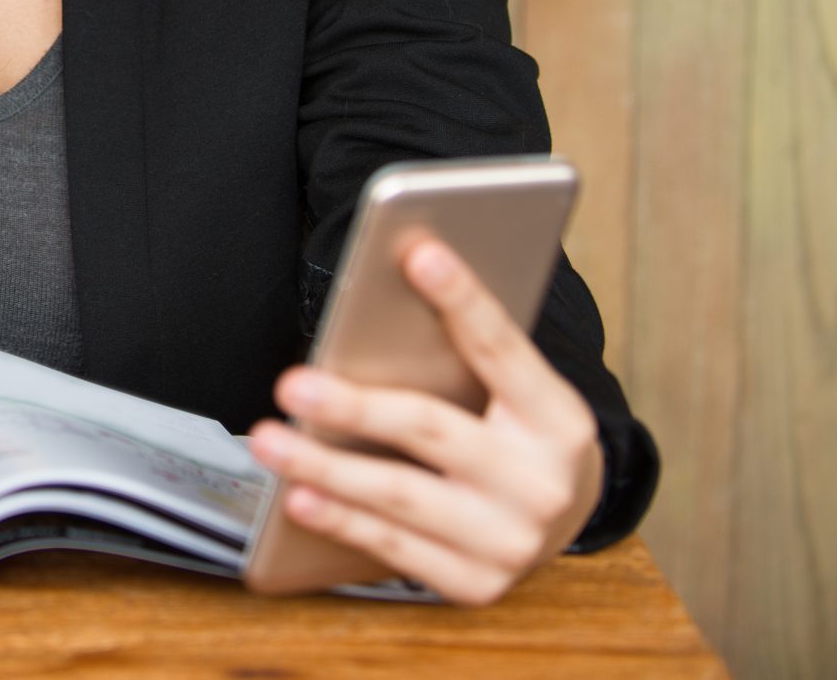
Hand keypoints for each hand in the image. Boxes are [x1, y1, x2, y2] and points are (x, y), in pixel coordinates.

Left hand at [246, 236, 603, 605]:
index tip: (420, 252)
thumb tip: (390, 286)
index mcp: (558, 417)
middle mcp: (541, 483)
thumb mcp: (515, 389)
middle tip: (292, 383)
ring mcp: (509, 540)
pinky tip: (299, 499)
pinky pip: (394, 549)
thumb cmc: (517, 430)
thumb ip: (465, 351)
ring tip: (270, 440)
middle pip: (432, 430)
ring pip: (400, 495)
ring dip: (324, 467)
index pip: (502, 348)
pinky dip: (342, 522)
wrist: (566, 518)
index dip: (463, 299)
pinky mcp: (477, 583)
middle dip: (355, 406)